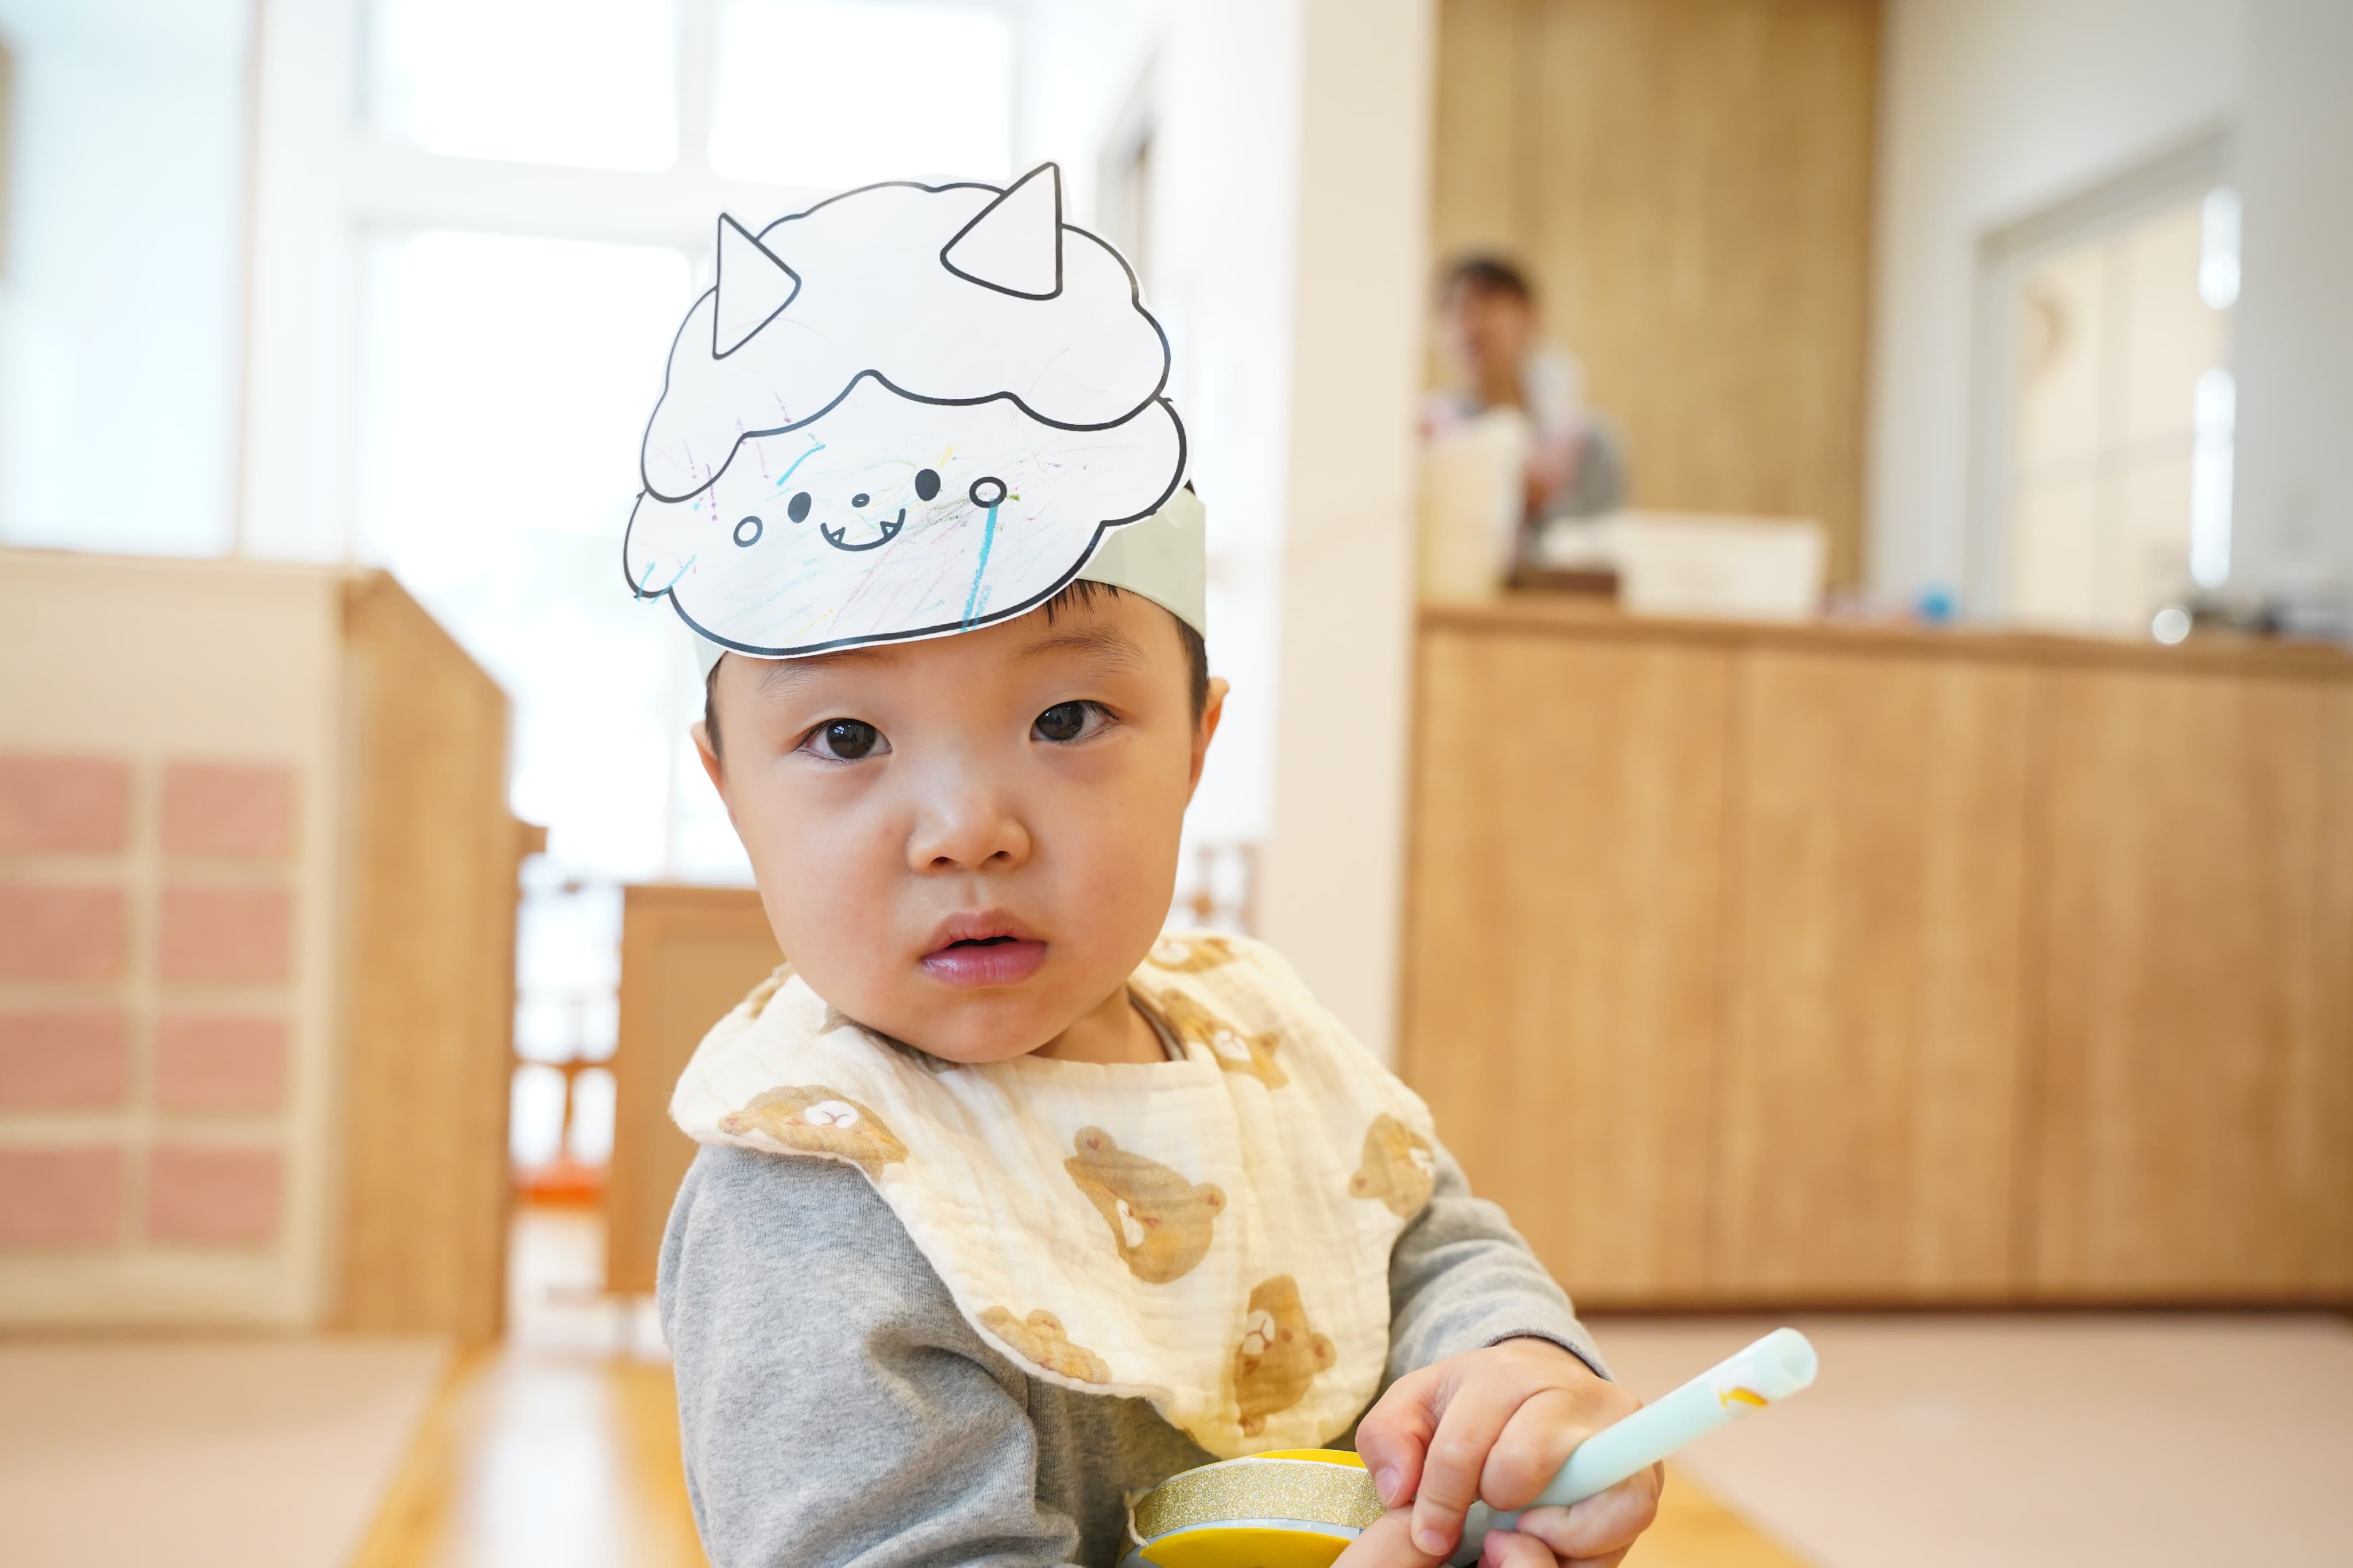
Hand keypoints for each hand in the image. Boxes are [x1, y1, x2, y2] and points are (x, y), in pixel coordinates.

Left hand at [1353, 1338, 1662, 1566]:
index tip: (1429, 1533)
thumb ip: (1390, 1436)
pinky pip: (1629, 1523)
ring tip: (1524, 1532)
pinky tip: (1555, 1540)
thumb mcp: (1420, 1404)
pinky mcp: (1646, 1474)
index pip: (1464, 1447)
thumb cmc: (1476, 1404)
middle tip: (1485, 1522)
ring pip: (1595, 1500)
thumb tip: (1399, 1491)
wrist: (1543, 1385)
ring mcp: (1618, 1434)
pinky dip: (1588, 1548)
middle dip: (1494, 1506)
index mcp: (1506, 1374)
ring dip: (1552, 1536)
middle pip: (1524, 1463)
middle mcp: (1571, 1394)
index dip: (1440, 1501)